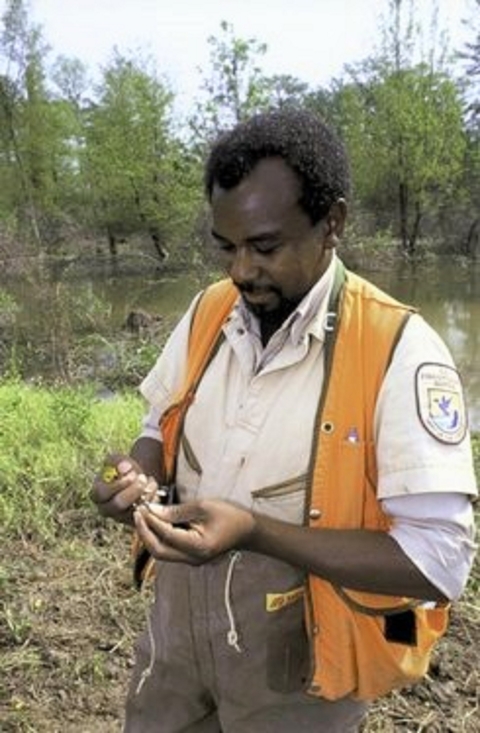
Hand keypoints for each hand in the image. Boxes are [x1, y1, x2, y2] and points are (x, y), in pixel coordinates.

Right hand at [91, 453, 157, 524]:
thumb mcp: (118, 460)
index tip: (131, 475)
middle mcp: (106, 509)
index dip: (117, 484)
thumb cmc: (123, 469)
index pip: (102, 493)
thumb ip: (117, 461)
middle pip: (118, 504)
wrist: (135, 479)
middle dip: (133, 490)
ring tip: (150, 481)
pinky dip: (152, 501)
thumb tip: (124, 467)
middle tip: (143, 478)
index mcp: (97, 494)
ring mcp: (120, 517)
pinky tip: (154, 489)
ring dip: (145, 494)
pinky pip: (144, 515)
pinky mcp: (133, 521)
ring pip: (132, 510)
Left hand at [133, 499, 254, 563]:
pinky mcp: (190, 557)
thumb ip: (176, 511)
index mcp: (198, 546)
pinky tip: (154, 523)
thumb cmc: (229, 515)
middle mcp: (192, 559)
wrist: (247, 530)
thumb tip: (152, 510)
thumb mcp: (203, 507)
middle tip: (137, 513)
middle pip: (158, 551)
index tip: (142, 507)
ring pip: (161, 553)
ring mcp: (191, 561)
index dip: (151, 521)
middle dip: (144, 532)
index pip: (166, 535)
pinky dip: (158, 537)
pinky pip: (168, 550)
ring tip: (143, 516)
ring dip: (149, 536)